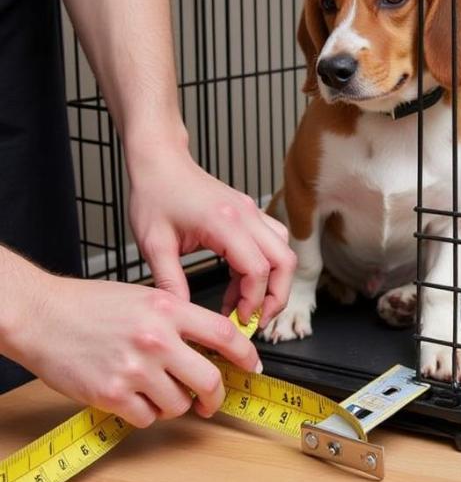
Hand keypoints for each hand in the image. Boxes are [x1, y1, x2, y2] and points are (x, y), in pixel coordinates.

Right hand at [12, 274, 261, 426]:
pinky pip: (147, 417)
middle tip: (210, 401)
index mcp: (169, 310)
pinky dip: (145, 413)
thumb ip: (180, 320)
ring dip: (174, 404)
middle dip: (215, 397)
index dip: (246, 355)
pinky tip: (132, 396)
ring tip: (155, 389)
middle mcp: (157, 339)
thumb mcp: (146, 298)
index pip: (225, 336)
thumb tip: (213, 348)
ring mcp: (135, 369)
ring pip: (178, 404)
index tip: (251, 366)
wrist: (41, 316)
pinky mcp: (112, 394)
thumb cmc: (91, 305)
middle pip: (209, 380)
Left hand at [128, 150, 295, 326]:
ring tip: (248, 303)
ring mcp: (252, 213)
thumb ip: (170, 281)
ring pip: (284, 252)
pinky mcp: (250, 214)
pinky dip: (266, 266)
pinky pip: (273, 242)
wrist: (160, 162)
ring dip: (275, 281)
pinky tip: (240, 280)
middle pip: (284, 262)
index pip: (257, 269)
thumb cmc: (155, 195)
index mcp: (224, 223)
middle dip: (276, 296)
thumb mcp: (154, 244)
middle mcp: (246, 216)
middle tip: (256, 319)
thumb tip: (185, 314)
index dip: (253, 300)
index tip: (238, 319)